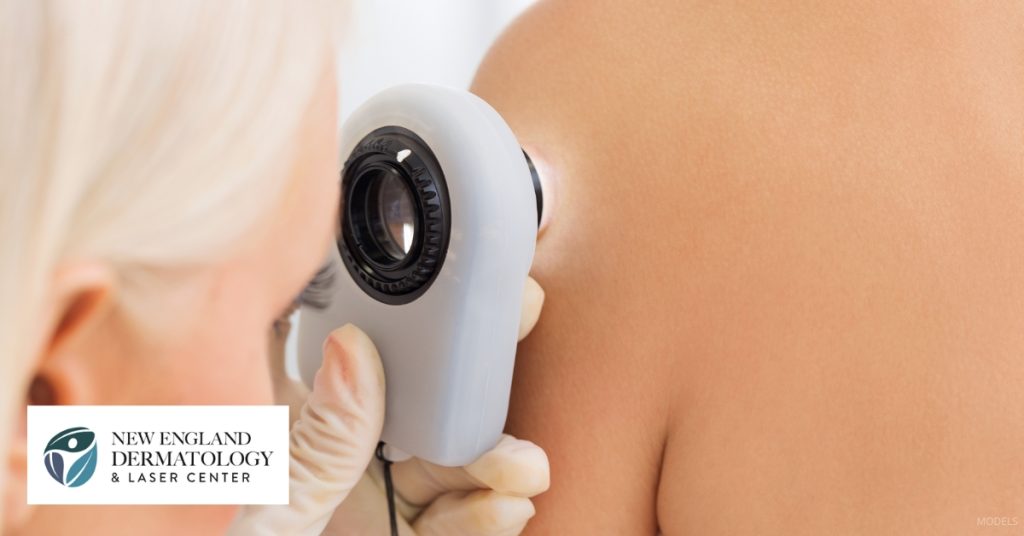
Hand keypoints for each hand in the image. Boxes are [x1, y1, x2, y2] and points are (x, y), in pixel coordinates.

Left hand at [233, 276, 547, 534]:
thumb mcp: (255, 514)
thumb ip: (310, 444)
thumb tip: (353, 349)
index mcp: (282, 428)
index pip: (353, 357)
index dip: (414, 323)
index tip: (468, 301)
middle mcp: (328, 460)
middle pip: (418, 413)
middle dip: (473, 403)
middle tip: (514, 385)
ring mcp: (363, 506)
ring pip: (444, 473)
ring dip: (493, 469)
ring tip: (523, 470)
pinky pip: (447, 529)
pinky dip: (481, 521)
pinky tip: (507, 511)